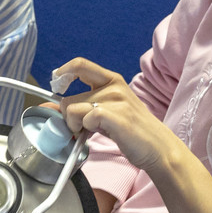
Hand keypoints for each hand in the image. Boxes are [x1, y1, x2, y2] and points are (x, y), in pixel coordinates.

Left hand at [53, 57, 176, 174]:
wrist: (159, 148)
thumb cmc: (133, 131)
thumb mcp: (109, 111)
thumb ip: (86, 105)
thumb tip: (52, 107)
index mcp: (113, 80)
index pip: (80, 65)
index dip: (62, 73)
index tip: (56, 84)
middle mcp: (114, 86)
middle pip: (69, 98)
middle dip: (67, 117)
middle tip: (80, 128)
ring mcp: (117, 100)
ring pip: (72, 109)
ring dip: (75, 126)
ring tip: (91, 133)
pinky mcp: (117, 116)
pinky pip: (85, 119)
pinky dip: (85, 130)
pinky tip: (99, 134)